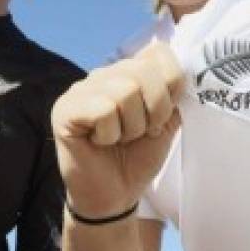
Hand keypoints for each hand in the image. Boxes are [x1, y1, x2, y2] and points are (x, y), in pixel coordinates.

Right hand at [51, 42, 182, 217]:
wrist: (114, 197)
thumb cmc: (137, 158)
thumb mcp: (165, 123)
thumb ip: (172, 94)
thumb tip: (184, 72)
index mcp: (127, 72)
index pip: (158, 53)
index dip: (171, 83)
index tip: (163, 114)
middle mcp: (102, 74)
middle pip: (143, 70)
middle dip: (155, 109)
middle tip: (143, 133)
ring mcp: (80, 89)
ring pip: (124, 91)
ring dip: (131, 126)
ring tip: (120, 139)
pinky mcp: (64, 109)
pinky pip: (103, 110)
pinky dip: (110, 134)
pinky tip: (99, 143)